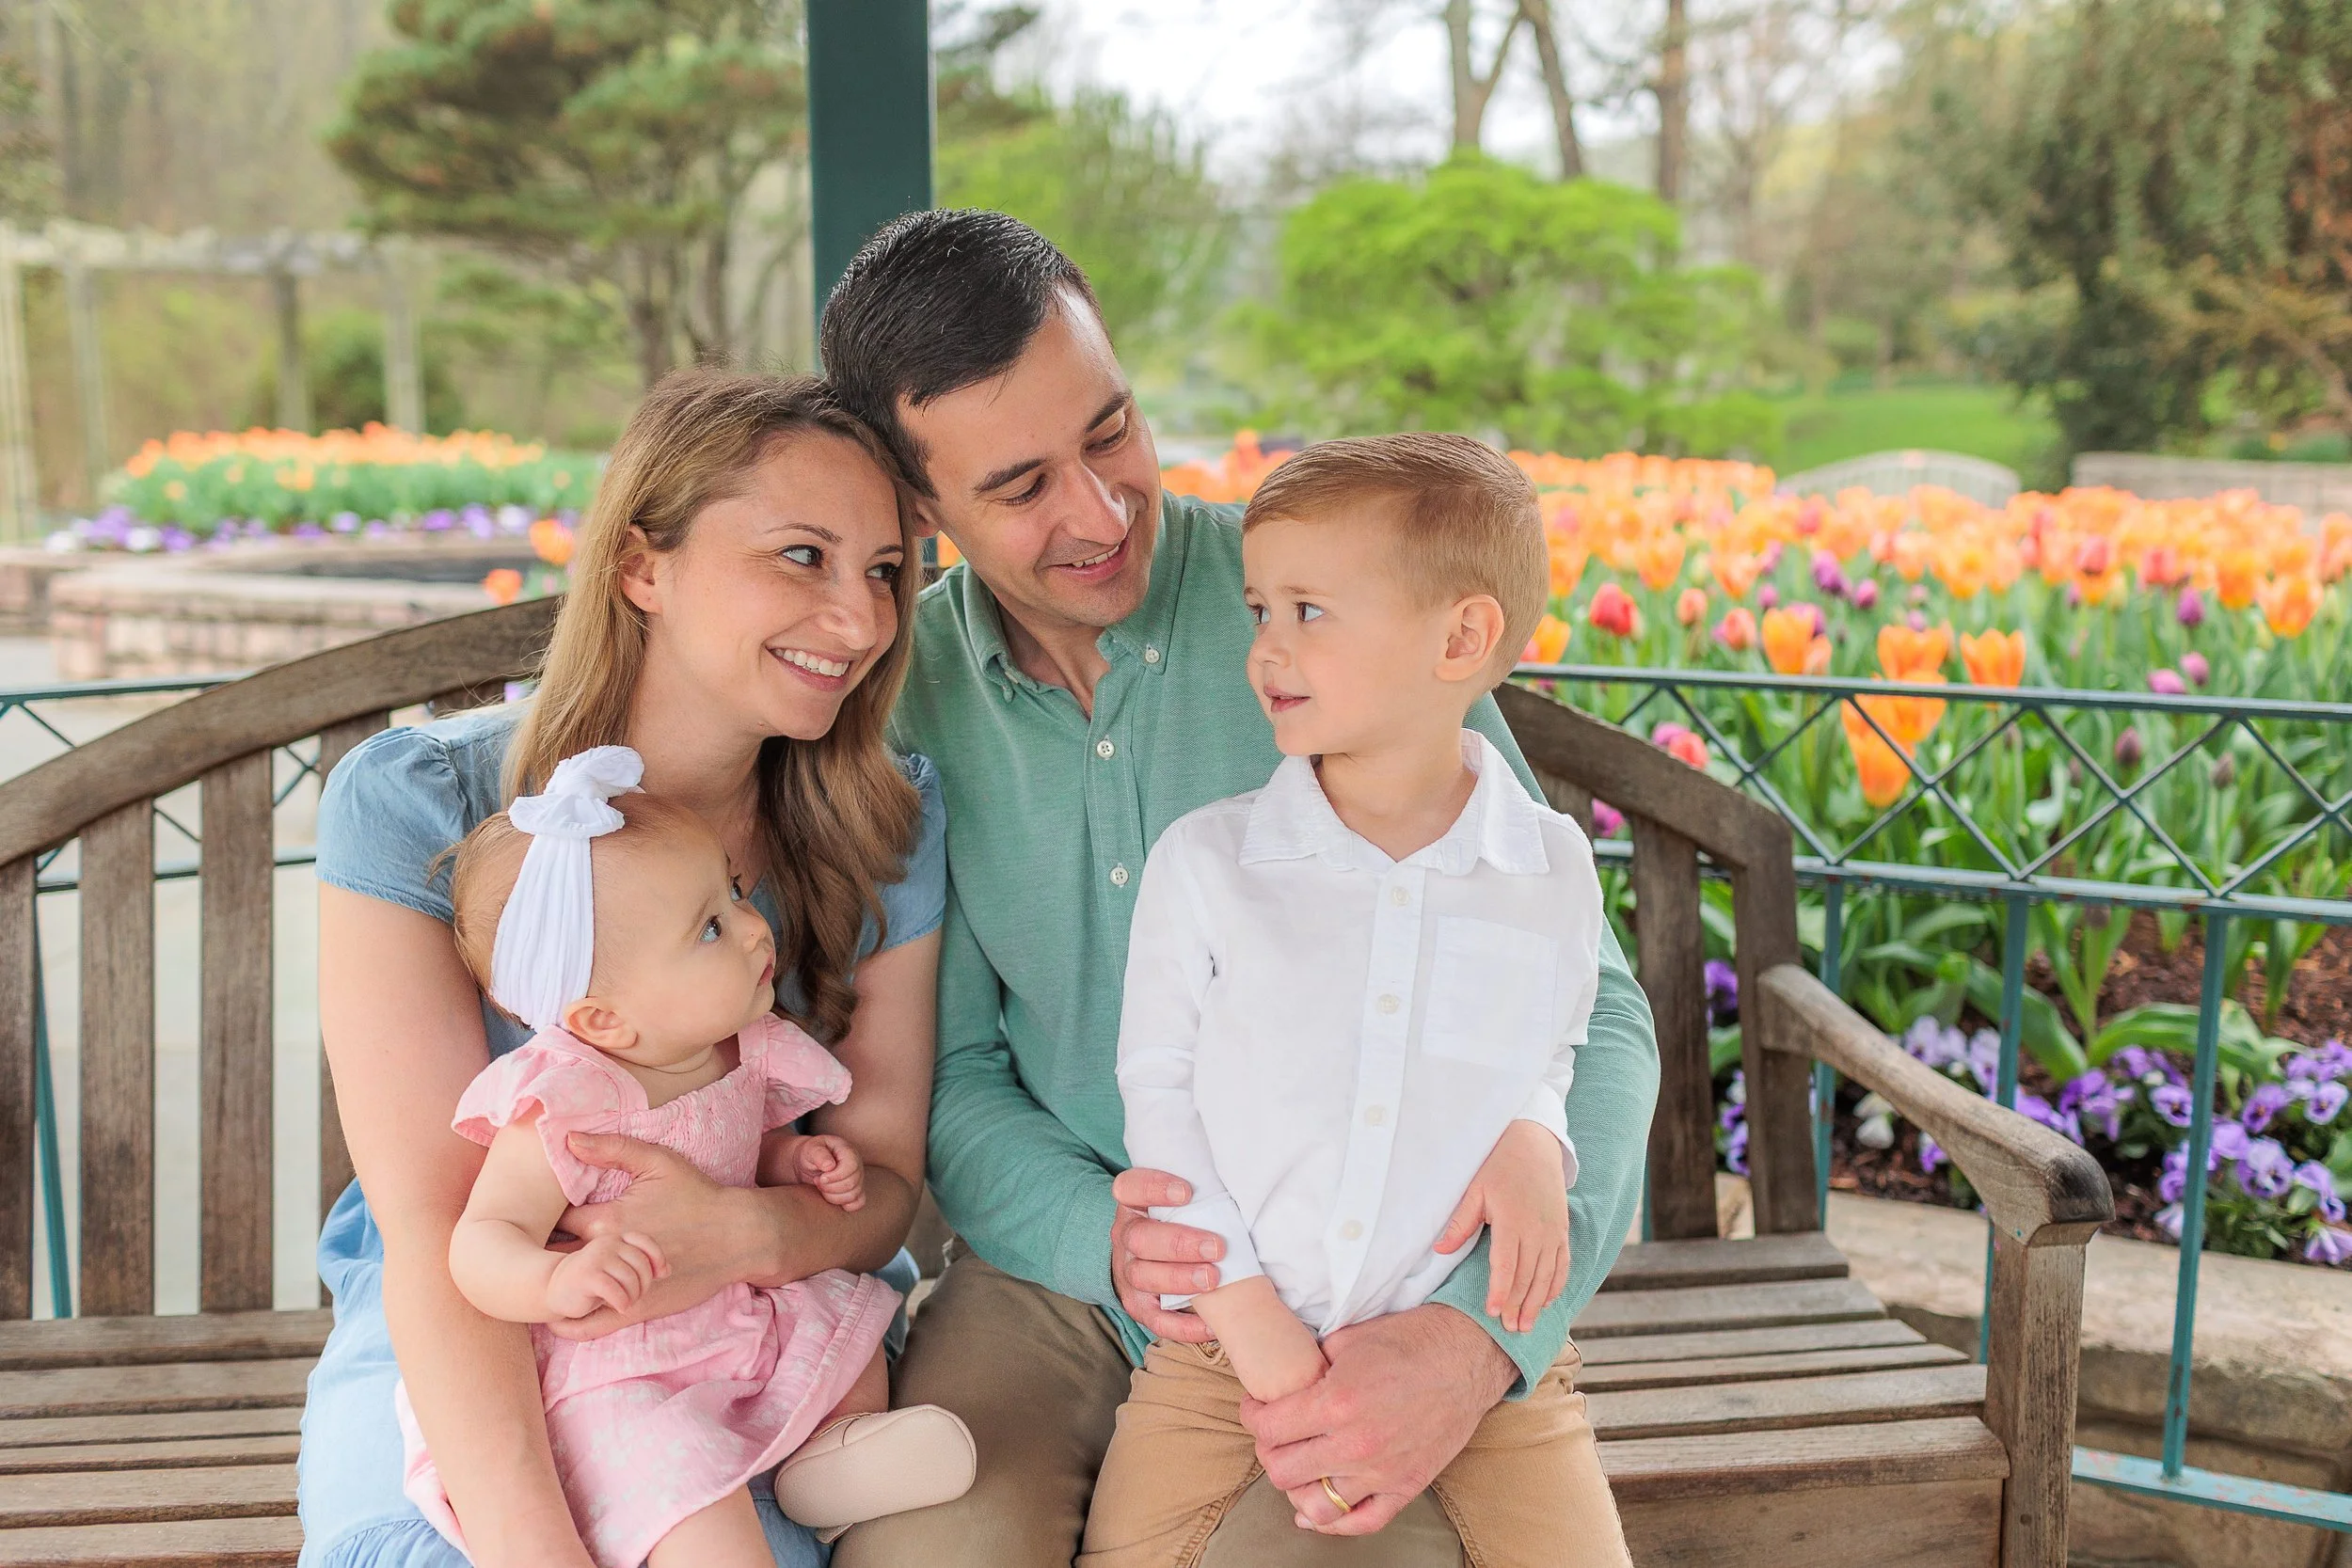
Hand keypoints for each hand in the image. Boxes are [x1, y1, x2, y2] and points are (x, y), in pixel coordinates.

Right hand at [546, 1232, 666, 1319]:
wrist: (554, 1288)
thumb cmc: (592, 1281)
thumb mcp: (618, 1270)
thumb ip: (640, 1266)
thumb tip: (668, 1270)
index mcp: (616, 1239)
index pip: (645, 1242)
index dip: (657, 1258)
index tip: (661, 1274)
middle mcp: (607, 1243)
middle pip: (641, 1264)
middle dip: (643, 1285)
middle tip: (634, 1296)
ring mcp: (596, 1257)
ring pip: (630, 1278)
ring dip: (633, 1296)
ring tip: (625, 1302)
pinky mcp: (587, 1275)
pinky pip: (616, 1291)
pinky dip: (622, 1303)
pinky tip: (618, 1307)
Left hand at [549, 1133, 760, 1339]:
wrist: (738, 1236)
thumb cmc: (698, 1195)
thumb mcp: (659, 1162)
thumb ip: (612, 1148)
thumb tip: (568, 1139)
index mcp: (608, 1218)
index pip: (551, 1221)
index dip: (537, 1219)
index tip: (530, 1217)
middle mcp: (608, 1256)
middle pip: (549, 1260)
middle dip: (535, 1256)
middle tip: (521, 1253)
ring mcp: (620, 1287)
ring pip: (563, 1295)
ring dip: (548, 1288)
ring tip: (537, 1280)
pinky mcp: (633, 1310)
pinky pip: (585, 1326)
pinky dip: (564, 1322)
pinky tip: (556, 1311)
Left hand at [795, 1134, 866, 1211]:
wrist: (809, 1162)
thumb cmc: (810, 1153)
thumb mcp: (810, 1149)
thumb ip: (819, 1154)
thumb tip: (830, 1166)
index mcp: (849, 1152)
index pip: (851, 1167)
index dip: (835, 1176)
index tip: (820, 1177)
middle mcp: (857, 1165)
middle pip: (851, 1183)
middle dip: (830, 1187)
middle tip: (817, 1181)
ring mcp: (858, 1179)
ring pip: (853, 1195)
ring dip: (833, 1196)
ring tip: (821, 1187)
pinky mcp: (856, 1191)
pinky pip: (858, 1203)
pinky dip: (845, 1205)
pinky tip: (832, 1198)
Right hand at [1108, 1167, 1223, 1345]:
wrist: (1144, 1256)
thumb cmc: (1176, 1221)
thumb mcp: (1175, 1202)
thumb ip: (1196, 1195)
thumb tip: (1242, 1185)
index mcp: (1134, 1205)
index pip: (1130, 1188)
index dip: (1154, 1188)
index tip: (1187, 1191)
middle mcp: (1125, 1237)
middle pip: (1140, 1238)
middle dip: (1180, 1243)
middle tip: (1217, 1246)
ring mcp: (1128, 1272)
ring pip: (1143, 1276)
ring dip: (1180, 1279)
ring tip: (1213, 1279)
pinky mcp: (1138, 1305)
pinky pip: (1155, 1319)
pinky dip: (1183, 1325)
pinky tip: (1209, 1324)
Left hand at [1241, 1304, 1513, 1536]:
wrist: (1468, 1355)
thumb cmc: (1411, 1340)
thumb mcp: (1349, 1339)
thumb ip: (1311, 1365)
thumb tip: (1285, 1380)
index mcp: (1337, 1402)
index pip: (1269, 1428)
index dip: (1251, 1415)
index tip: (1255, 1407)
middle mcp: (1356, 1444)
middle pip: (1282, 1471)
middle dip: (1268, 1450)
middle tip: (1273, 1434)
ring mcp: (1383, 1471)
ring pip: (1315, 1505)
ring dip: (1298, 1485)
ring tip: (1298, 1465)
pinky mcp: (1407, 1486)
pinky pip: (1362, 1522)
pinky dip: (1334, 1522)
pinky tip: (1314, 1510)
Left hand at [1433, 1121, 1569, 1333]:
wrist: (1534, 1145)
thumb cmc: (1498, 1167)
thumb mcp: (1474, 1190)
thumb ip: (1460, 1223)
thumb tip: (1439, 1249)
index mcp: (1512, 1220)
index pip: (1506, 1264)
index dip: (1499, 1290)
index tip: (1492, 1312)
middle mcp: (1537, 1229)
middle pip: (1528, 1275)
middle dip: (1517, 1304)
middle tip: (1509, 1329)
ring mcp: (1553, 1231)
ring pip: (1546, 1275)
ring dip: (1536, 1302)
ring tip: (1526, 1325)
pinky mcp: (1562, 1230)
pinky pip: (1562, 1264)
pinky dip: (1555, 1285)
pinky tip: (1546, 1302)